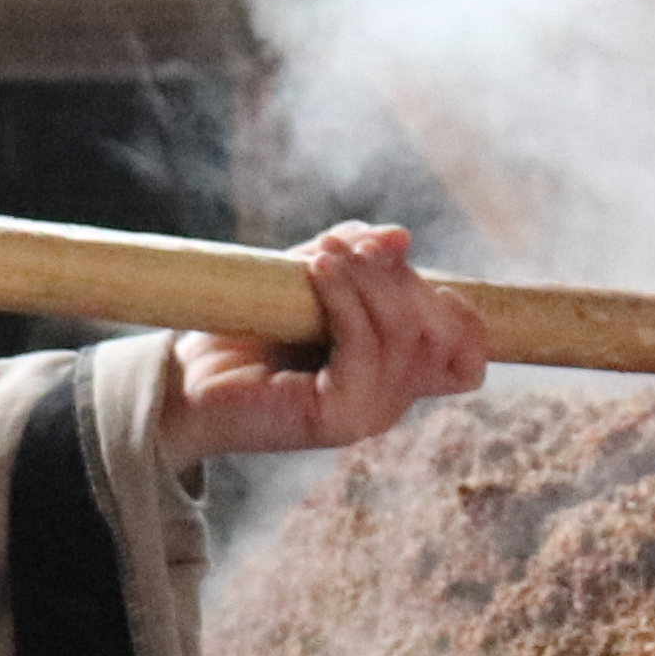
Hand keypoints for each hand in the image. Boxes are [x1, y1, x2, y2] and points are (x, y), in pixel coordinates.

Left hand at [163, 224, 493, 460]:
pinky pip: (365, 348)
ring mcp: (369, 414)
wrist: (185, 377)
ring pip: (405, 335)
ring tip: (320, 255)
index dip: (455, 305)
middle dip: (395, 276)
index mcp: (397, 371)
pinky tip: (317, 273)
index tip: (396, 258)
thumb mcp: (312, 279)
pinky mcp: (338, 418)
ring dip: (367, 281)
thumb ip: (357, 259)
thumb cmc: (248, 329)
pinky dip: (345, 299)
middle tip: (341, 246)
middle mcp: (393, 398)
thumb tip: (400, 237)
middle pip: (439, 329)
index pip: (469, 348)